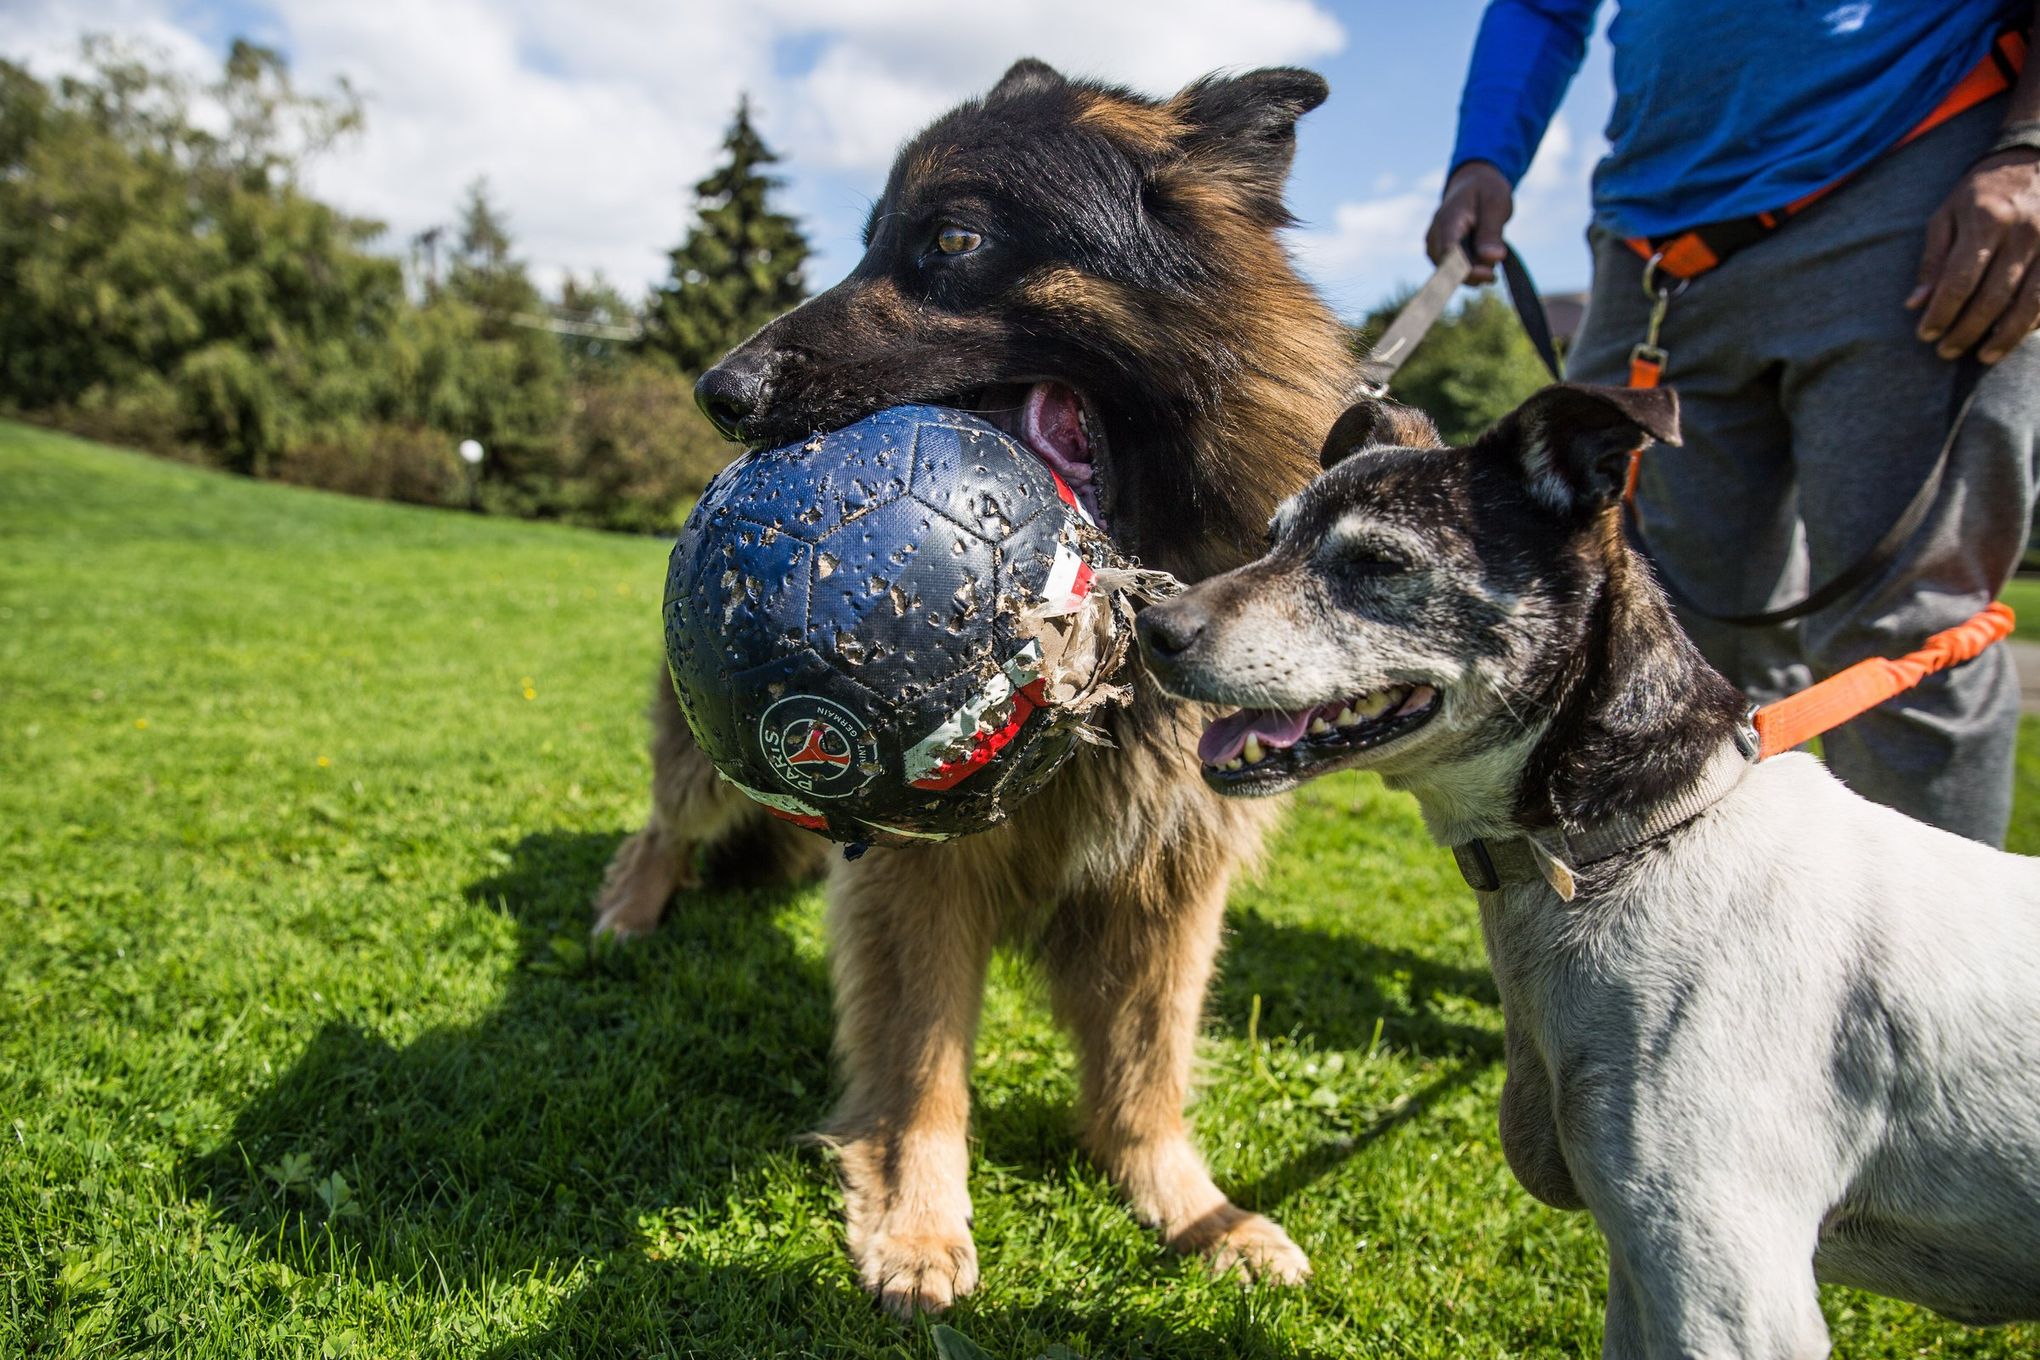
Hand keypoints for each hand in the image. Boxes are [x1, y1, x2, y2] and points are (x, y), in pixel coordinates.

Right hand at [1426, 161, 1513, 284]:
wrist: (1472, 186)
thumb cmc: (1485, 192)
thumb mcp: (1496, 204)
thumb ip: (1492, 231)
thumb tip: (1493, 257)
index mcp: (1447, 221)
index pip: (1449, 254)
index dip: (1467, 269)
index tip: (1490, 276)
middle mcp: (1435, 238)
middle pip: (1452, 269)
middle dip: (1479, 270)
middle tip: (1500, 254)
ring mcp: (1434, 249)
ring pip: (1455, 274)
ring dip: (1478, 269)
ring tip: (1492, 245)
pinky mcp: (1440, 257)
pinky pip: (1457, 273)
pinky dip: (1475, 269)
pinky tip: (1486, 254)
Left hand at [1909, 149, 2039, 363]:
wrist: (2035, 161)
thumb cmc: (1982, 193)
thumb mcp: (1948, 215)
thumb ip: (1933, 260)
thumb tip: (1915, 303)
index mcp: (1987, 220)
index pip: (1959, 281)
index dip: (1941, 313)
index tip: (1925, 335)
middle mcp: (2023, 232)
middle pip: (1993, 297)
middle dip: (1967, 330)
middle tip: (1946, 351)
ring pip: (2029, 303)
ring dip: (2005, 336)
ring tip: (1983, 356)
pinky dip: (2033, 321)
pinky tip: (2014, 336)